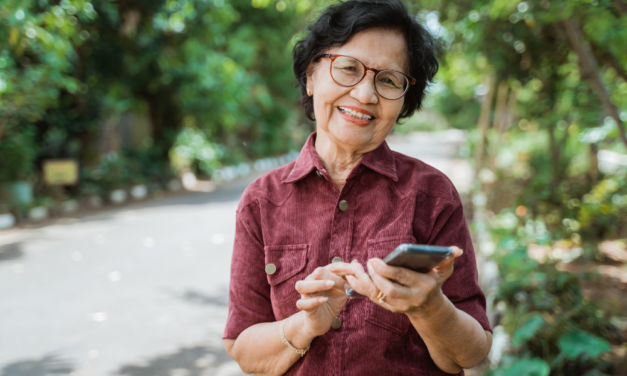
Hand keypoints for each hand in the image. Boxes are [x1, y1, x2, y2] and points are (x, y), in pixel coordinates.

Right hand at [294, 266, 348, 337]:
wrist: (322, 320)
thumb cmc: (332, 302)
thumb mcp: (343, 290)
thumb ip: (348, 279)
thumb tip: (356, 263)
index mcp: (322, 276)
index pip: (332, 266)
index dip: (344, 268)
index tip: (355, 271)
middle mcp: (311, 282)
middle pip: (318, 272)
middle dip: (334, 277)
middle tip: (345, 285)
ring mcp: (305, 294)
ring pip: (302, 285)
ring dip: (318, 284)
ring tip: (331, 285)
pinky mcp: (304, 307)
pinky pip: (303, 303)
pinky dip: (314, 301)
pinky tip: (324, 300)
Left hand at [327, 247, 462, 316]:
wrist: (430, 310)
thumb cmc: (434, 283)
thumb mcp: (443, 272)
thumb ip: (448, 260)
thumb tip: (456, 250)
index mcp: (424, 286)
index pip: (403, 277)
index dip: (386, 270)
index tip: (374, 259)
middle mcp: (412, 298)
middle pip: (389, 289)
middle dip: (375, 276)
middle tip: (367, 262)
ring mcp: (400, 306)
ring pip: (378, 296)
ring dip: (364, 283)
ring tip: (354, 269)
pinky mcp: (390, 309)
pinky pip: (373, 299)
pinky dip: (360, 289)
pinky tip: (351, 277)